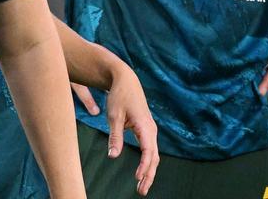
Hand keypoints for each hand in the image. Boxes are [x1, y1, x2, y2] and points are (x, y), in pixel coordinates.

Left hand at [72, 75, 159, 194]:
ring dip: (149, 171)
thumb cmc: (120, 97)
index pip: (148, 151)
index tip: (137, 178)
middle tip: (142, 191)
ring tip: (141, 187)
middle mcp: (151, 129)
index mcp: (145, 126)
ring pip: (153, 155)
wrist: (126, 80)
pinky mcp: (146, 130)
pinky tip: (142, 172)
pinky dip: (148, 163)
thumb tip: (113, 156)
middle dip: (149, 175)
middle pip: (154, 157)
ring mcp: (150, 130)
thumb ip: (115, 137)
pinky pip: (150, 150)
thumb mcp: (114, 116)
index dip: (144, 166)